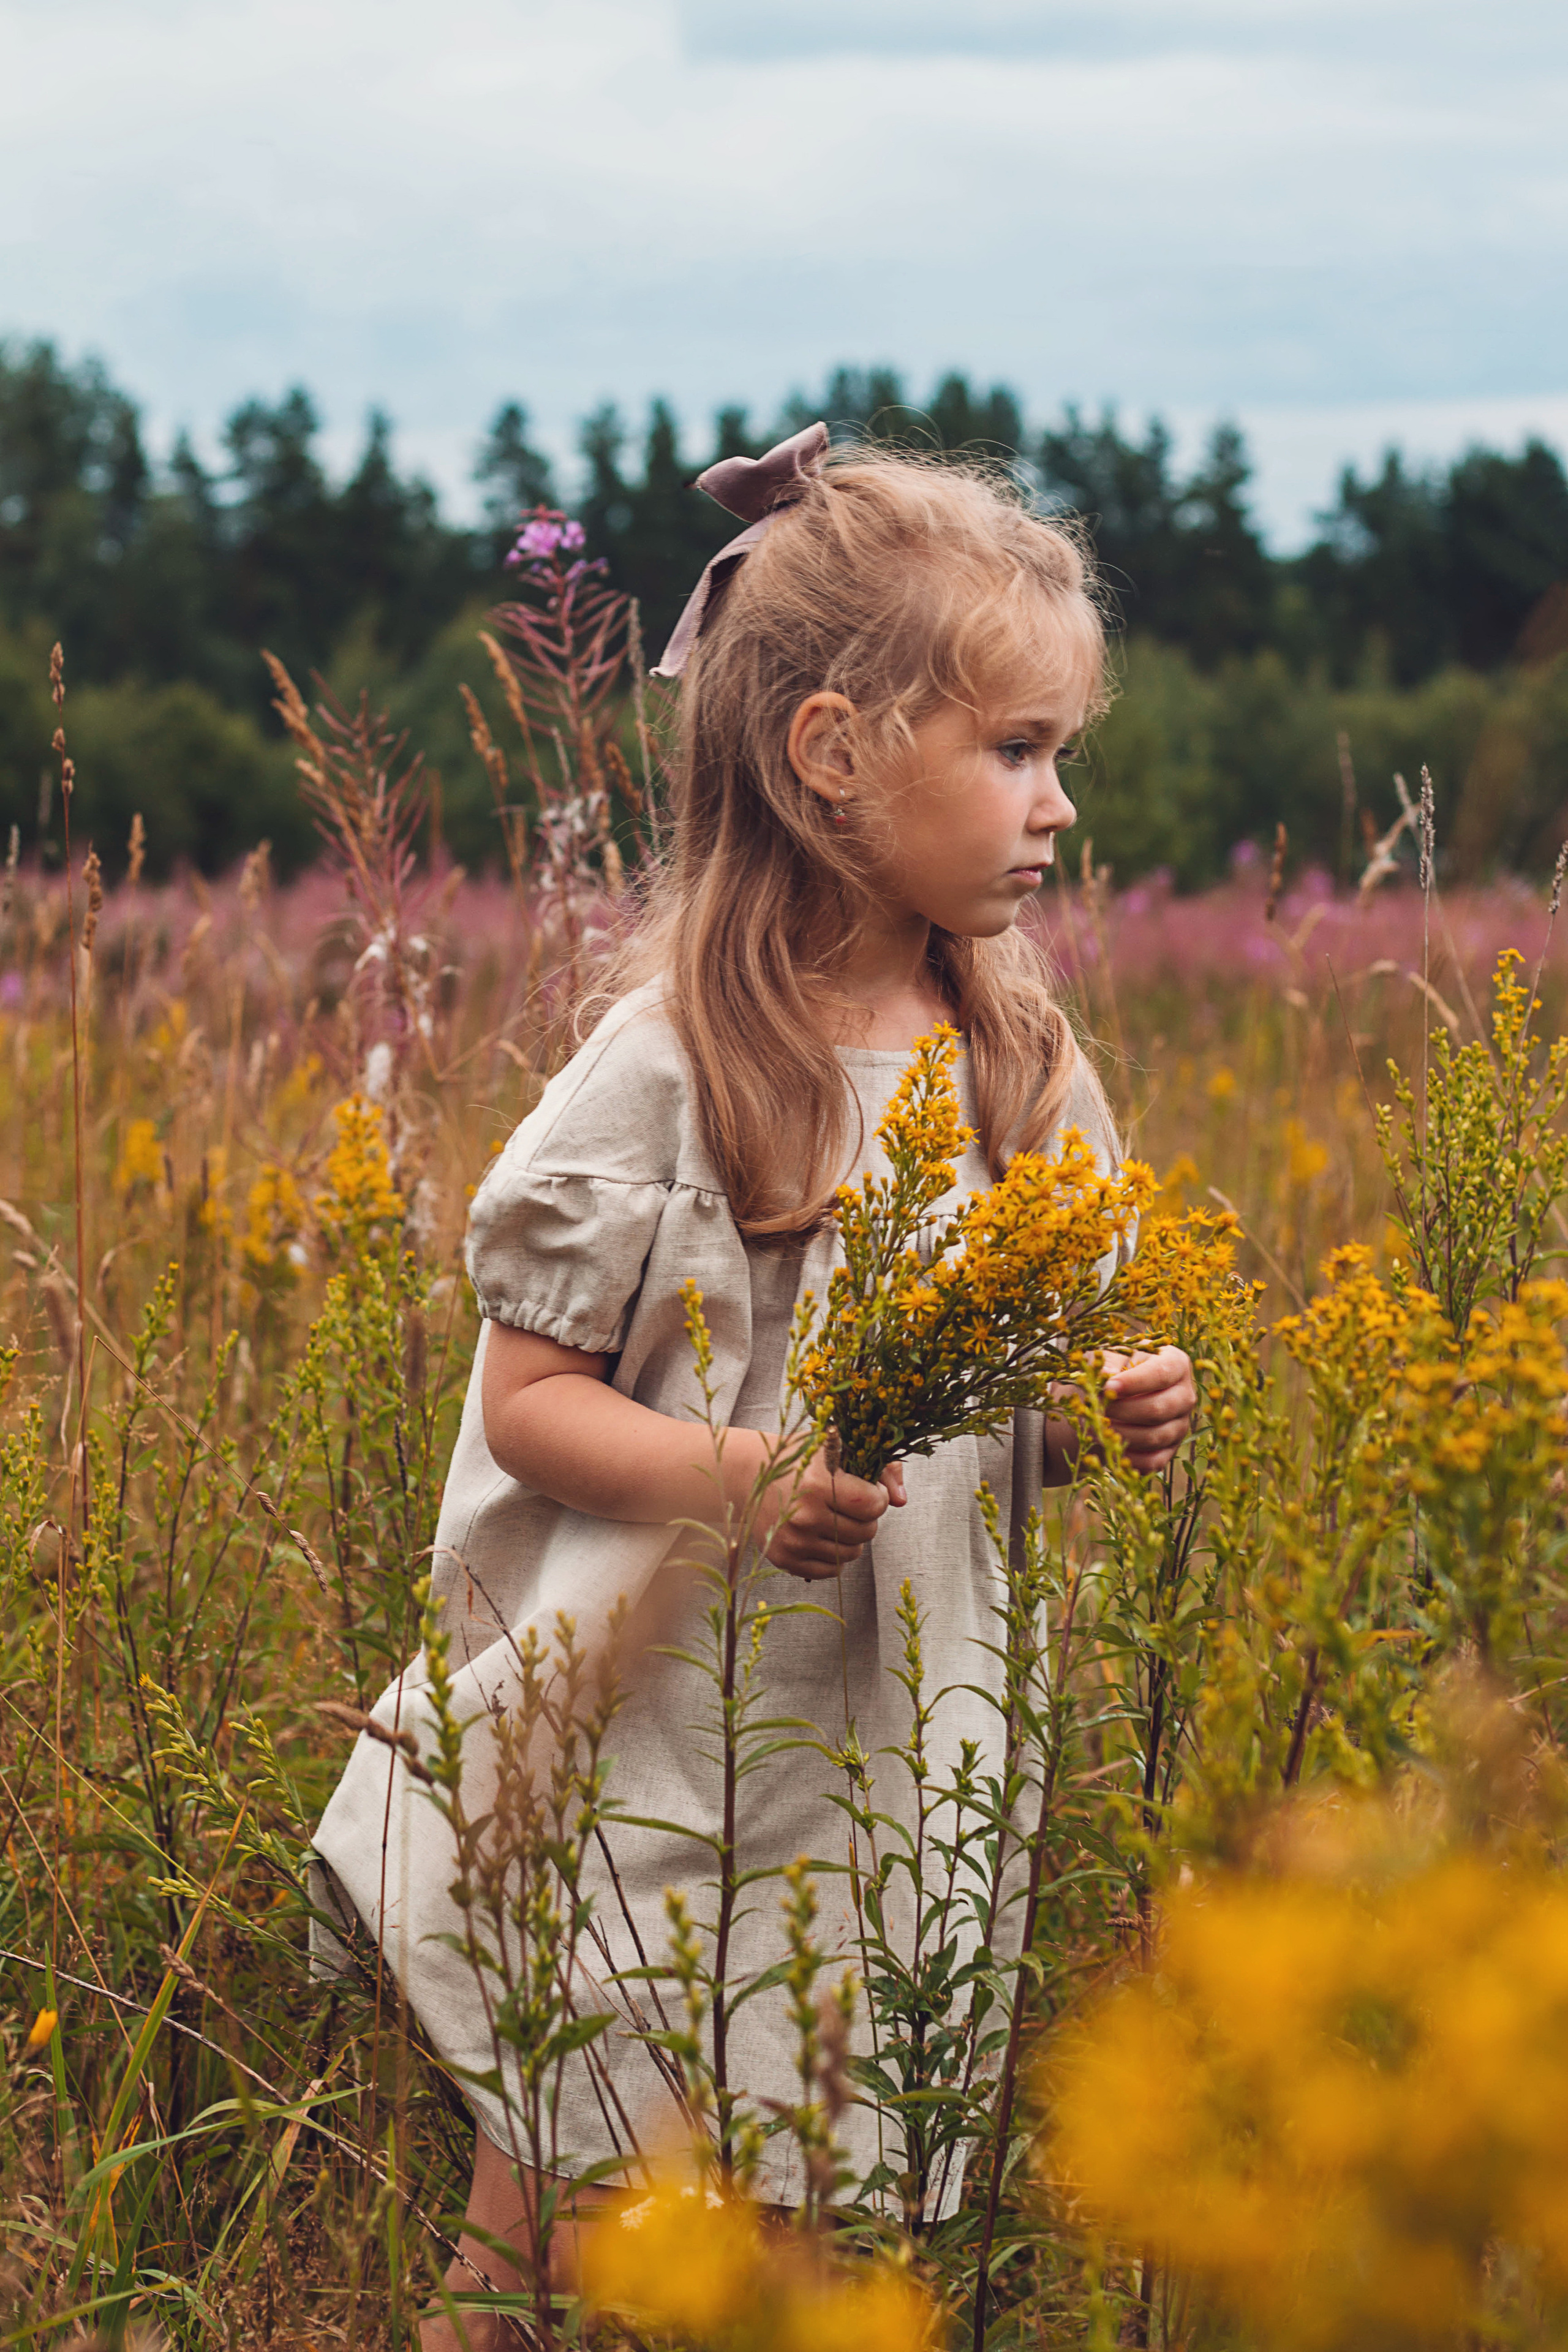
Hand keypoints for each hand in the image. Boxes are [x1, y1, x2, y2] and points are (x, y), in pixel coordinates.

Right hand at [763, 1447, 907, 1579]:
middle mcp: (803, 1515)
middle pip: (866, 1532)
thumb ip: (879, 1468)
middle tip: (851, 1504)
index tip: (867, 1490)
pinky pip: (831, 1570)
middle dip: (867, 1519)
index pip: (873, 1505)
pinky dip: (835, 1555)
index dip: (878, 1497)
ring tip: (837, 1518)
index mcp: (817, 1483)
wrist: (750, 1474)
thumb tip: (901, 1500)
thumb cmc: (801, 1458)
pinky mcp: (784, 1559)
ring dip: (853, 1538)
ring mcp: (793, 1541)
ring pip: (851, 1554)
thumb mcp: (838, 1448)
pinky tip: (823, 1534)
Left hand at [1101, 1346, 1196, 1472]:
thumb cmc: (1118, 1363)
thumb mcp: (1112, 1354)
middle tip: (1096, 1410)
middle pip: (1158, 1408)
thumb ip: (1109, 1362)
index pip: (1160, 1374)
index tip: (1107, 1387)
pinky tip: (1111, 1447)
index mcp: (1176, 1364)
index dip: (1133, 1383)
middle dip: (1122, 1411)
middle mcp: (1185, 1394)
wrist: (1120, 1387)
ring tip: (1097, 1428)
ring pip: (1156, 1436)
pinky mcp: (1171, 1447)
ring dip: (1122, 1435)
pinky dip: (1132, 1458)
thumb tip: (1105, 1376)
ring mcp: (1181, 1423)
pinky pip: (1156, 1460)